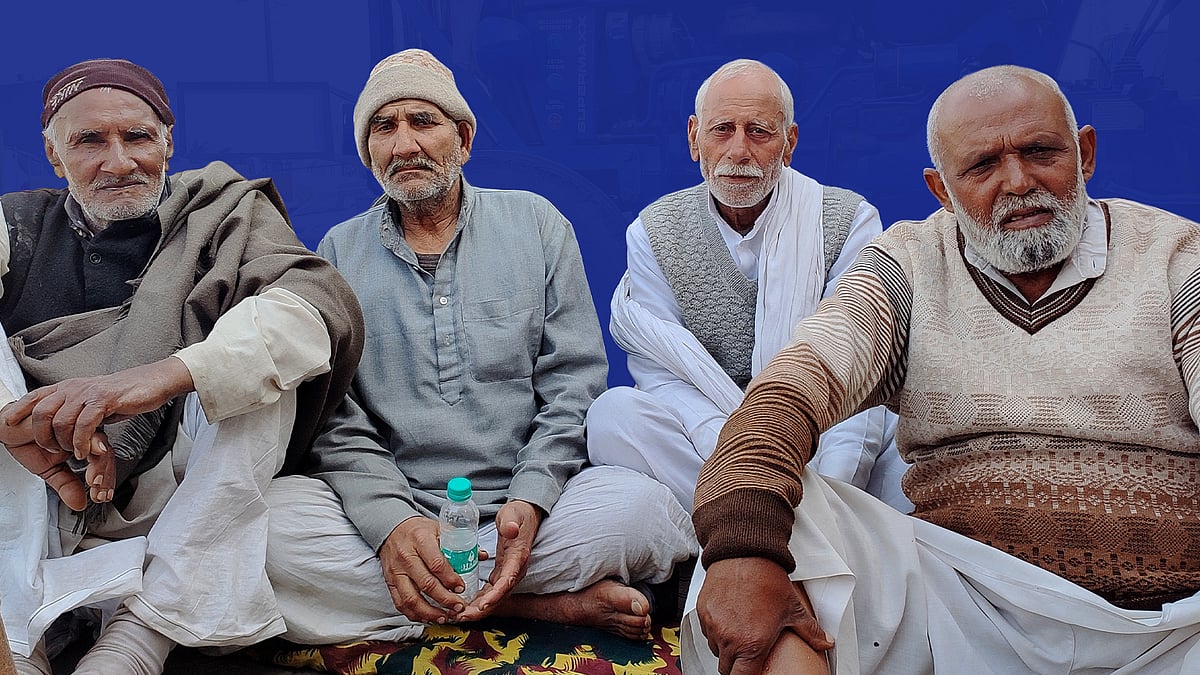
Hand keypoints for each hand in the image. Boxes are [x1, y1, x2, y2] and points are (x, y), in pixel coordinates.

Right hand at [0, 400, 113, 510]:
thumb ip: (67, 484)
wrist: (7, 426)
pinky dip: (72, 438)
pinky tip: (66, 450)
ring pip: (94, 437)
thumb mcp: (49, 470)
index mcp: (87, 442)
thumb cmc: (29, 444)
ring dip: (92, 457)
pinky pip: (70, 424)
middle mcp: (85, 430)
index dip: (105, 479)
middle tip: (95, 485)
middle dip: (103, 471)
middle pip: (105, 450)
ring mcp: (75, 419)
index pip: (105, 461)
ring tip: (86, 474)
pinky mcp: (60, 410)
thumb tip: (80, 504)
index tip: (101, 496)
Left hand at [4, 357, 192, 456]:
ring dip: (64, 443)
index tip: (6, 423)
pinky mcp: (104, 400)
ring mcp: (88, 393)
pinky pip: (84, 424)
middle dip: (43, 436)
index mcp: (68, 387)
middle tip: (54, 451)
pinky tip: (85, 451)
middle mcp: (74, 387)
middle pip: (42, 412)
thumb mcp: (93, 402)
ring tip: (74, 453)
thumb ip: (77, 412)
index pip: (35, 396)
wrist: (153, 382)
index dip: (18, 410)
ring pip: (61, 421)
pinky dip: (81, 442)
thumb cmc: (126, 394)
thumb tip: (64, 429)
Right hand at [379, 516, 472, 623]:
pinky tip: (428, 617)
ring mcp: (396, 571)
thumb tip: (481, 555)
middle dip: (445, 599)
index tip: (461, 588)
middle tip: (458, 606)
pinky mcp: (390, 582)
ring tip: (445, 617)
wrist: (392, 529)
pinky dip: (415, 614)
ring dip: (430, 612)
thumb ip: (460, 543)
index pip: (437, 564)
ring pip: (411, 598)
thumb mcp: (440, 529)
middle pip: (426, 584)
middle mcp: (406, 556)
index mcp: (421, 540)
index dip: (450, 579)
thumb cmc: (419, 531)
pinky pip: (400, 603)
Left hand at [460, 500, 542, 620]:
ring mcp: (508, 574)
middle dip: (481, 609)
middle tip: (462, 616)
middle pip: (499, 595)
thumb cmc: (518, 515)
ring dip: (478, 608)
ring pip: (494, 597)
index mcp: (518, 558)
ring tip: (459, 616)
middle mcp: (515, 570)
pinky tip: (464, 606)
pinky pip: (490, 592)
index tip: (481, 605)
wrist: (524, 516)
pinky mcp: (501, 574)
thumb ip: (511, 523)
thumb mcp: (513, 515)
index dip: (494, 595)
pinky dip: (478, 600)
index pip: (507, 580)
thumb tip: (511, 530)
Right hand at [697, 557, 832, 674]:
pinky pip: (707, 632)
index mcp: (751, 645)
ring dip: (726, 647)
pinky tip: (729, 618)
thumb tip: (826, 643)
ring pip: (716, 650)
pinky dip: (716, 630)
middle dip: (737, 664)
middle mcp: (729, 639)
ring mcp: (713, 626)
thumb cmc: (766, 579)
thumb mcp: (792, 609)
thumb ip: (810, 632)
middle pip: (726, 668)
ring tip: (740, 632)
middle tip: (748, 652)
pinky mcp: (702, 613)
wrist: (744, 553)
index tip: (753, 672)